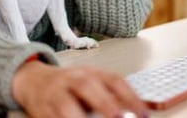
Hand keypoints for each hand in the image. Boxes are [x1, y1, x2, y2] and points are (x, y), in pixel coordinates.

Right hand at [12, 61, 147, 117]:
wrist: (33, 80)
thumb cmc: (71, 86)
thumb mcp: (95, 85)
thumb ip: (119, 97)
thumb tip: (153, 107)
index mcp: (91, 72)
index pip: (114, 80)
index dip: (130, 97)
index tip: (144, 115)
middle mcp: (73, 79)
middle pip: (88, 86)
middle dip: (105, 104)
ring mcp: (56, 93)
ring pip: (66, 104)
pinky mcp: (42, 109)